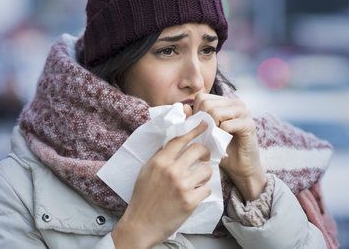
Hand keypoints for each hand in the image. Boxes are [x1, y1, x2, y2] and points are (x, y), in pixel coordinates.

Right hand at [112, 121, 211, 248]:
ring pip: (206, 170)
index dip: (194, 130)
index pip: (181, 139)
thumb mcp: (146, 171)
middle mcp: (172, 170)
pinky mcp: (190, 201)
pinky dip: (203, 191)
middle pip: (198, 150)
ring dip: (205, 174)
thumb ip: (160, 156)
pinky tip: (195, 194)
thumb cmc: (143, 197)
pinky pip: (207, 189)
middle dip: (204, 153)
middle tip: (204, 158)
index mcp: (160, 161)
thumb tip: (175, 142)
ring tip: (198, 180)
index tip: (204, 124)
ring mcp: (182, 186)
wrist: (140, 224)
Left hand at [192, 93, 266, 200]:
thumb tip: (184, 107)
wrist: (240, 167)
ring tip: (213, 138)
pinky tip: (222, 142)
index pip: (202, 97)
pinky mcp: (249, 124)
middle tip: (206, 135)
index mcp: (225, 101)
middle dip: (202, 121)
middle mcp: (236, 103)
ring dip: (210, 129)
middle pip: (207, 103)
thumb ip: (194, 119)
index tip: (199, 128)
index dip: (196, 113)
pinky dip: (220, 135)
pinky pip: (226, 125)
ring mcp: (244, 112)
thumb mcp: (204, 132)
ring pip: (215, 112)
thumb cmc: (221, 148)